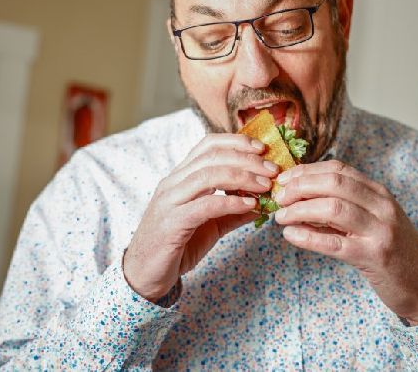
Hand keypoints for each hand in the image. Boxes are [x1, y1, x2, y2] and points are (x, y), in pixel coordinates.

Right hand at [124, 134, 278, 301]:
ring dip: (242, 177)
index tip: (262, 147)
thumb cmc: (177, 247)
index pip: (207, 144)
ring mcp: (169, 202)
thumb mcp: (210, 226)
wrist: (145, 276)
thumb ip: (233, 212)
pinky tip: (249, 205)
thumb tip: (262, 204)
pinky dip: (230, 202)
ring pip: (207, 175)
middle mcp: (172, 183)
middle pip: (212, 156)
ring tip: (265, 186)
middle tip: (272, 169)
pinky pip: (204, 205)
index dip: (236, 141)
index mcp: (180, 177)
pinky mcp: (171, 224)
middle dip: (246, 159)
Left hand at [273, 160, 417, 324]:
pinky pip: (334, 243)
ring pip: (332, 208)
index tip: (284, 180)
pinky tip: (290, 235)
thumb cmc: (394, 252)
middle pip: (334, 182)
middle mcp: (382, 206)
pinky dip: (307, 237)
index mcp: (380, 193)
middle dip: (300, 187)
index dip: (307, 171)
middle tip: (279, 198)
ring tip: (281, 217)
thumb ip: (347, 206)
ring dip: (299, 210)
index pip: (339, 169)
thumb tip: (302, 197)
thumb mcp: (374, 220)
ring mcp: (380, 230)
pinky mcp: (374, 257)